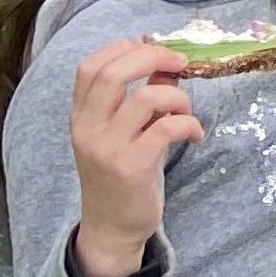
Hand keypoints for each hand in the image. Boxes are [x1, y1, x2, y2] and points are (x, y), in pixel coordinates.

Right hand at [68, 39, 200, 276]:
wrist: (112, 227)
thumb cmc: (121, 173)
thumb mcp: (123, 131)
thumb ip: (139, 97)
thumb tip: (166, 64)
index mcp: (81, 116)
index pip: (90, 66)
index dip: (125, 48)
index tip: (154, 50)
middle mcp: (87, 129)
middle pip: (113, 73)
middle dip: (154, 57)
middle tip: (181, 64)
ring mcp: (106, 149)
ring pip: (147, 98)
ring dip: (179, 97)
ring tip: (186, 113)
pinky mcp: (131, 167)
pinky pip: (167, 128)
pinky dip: (190, 124)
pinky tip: (194, 135)